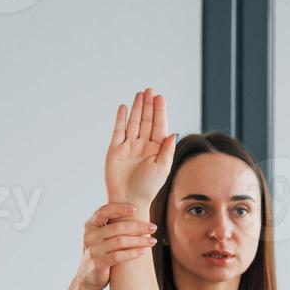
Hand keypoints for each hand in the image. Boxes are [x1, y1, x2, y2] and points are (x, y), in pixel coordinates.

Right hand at [80, 201, 156, 289]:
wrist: (88, 277)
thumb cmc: (101, 253)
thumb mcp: (101, 237)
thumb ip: (112, 226)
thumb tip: (136, 212)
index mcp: (90, 225)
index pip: (104, 211)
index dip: (119, 208)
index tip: (136, 208)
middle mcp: (90, 236)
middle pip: (117, 227)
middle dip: (138, 226)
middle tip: (153, 227)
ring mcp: (93, 250)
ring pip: (119, 242)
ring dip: (139, 240)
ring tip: (152, 241)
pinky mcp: (98, 264)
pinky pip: (118, 256)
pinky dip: (132, 253)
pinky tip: (142, 251)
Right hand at [105, 87, 177, 210]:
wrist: (130, 200)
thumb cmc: (148, 188)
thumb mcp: (162, 167)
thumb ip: (167, 149)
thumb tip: (174, 132)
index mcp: (156, 150)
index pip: (159, 126)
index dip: (159, 111)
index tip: (160, 97)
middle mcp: (143, 146)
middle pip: (146, 121)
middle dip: (148, 105)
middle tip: (150, 90)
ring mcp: (129, 146)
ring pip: (134, 122)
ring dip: (137, 108)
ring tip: (140, 94)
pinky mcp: (115, 149)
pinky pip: (118, 130)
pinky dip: (121, 118)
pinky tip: (124, 107)